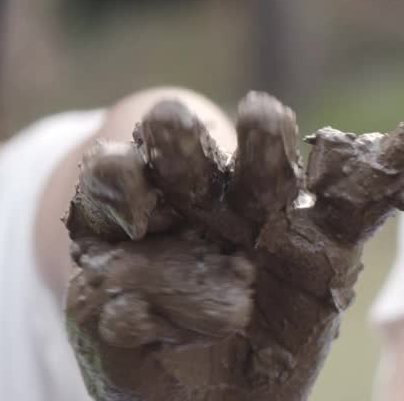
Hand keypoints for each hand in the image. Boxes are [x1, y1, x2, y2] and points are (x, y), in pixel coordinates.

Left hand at [66, 92, 403, 399]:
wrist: (203, 387)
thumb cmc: (138, 349)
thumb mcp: (112, 335)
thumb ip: (116, 319)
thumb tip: (123, 311)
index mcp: (134, 217)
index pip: (119, 188)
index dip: (117, 179)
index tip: (116, 166)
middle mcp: (196, 203)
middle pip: (185, 163)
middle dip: (175, 142)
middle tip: (168, 118)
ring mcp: (260, 216)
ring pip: (261, 173)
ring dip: (260, 142)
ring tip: (260, 114)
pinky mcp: (324, 240)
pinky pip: (354, 202)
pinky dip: (380, 172)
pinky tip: (395, 147)